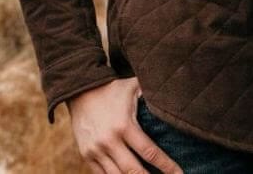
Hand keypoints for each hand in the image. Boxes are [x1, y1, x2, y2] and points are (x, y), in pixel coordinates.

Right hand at [67, 77, 182, 173]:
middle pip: (133, 171)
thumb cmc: (113, 89)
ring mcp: (96, 150)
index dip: (166, 166)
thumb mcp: (134, 87)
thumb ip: (151, 94)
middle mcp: (110, 141)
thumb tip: (172, 97)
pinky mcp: (86, 155)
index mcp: (125, 125)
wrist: (80, 91)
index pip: (150, 152)